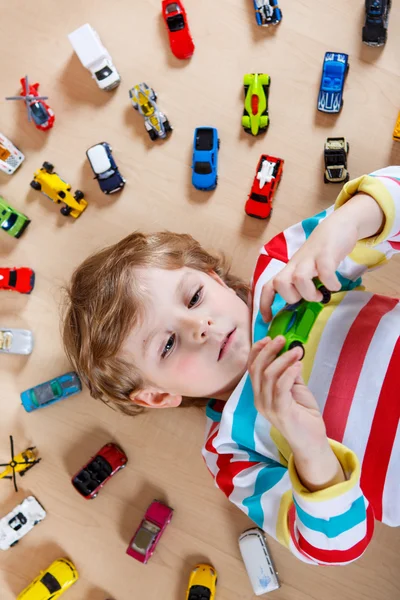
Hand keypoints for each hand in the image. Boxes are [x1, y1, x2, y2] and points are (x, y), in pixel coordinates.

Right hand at [248, 336, 327, 452]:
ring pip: (268, 376)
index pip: (252, 368)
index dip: (257, 351)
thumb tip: (290, 352)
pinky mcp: (280, 412)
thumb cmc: (303, 414)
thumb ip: (289, 372)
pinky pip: (280, 388)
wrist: (312, 441)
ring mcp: (268, 407)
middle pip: (257, 369)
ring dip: (283, 359)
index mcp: (259, 394)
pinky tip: (298, 365)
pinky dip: (288, 373)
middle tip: (283, 339)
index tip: (269, 338)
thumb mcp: (295, 388)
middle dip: (269, 351)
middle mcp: (259, 400)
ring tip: (297, 351)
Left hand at [260, 192, 383, 321]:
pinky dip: (330, 282)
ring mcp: (310, 258)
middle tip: (309, 299)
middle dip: (292, 298)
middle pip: (280, 283)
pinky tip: (336, 285)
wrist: (338, 225)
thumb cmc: (321, 252)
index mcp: (289, 270)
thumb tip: (299, 307)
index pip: (269, 286)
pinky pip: (325, 270)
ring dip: (310, 293)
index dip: (264, 303)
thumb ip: (301, 284)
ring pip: (298, 278)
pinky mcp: (327, 253)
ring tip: (321, 295)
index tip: (268, 319)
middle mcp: (296, 264)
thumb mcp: (306, 268)